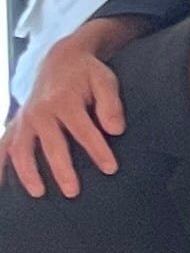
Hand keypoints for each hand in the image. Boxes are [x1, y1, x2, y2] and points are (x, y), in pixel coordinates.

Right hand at [3, 26, 134, 198]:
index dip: (97, 150)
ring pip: (21, 148)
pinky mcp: (17, 124)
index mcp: (64, 101)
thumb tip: (115, 130)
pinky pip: (3, 145)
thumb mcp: (104, 81)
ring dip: (27, 172)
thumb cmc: (86, 74)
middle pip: (51, 144)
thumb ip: (111, 104)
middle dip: (61, 169)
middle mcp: (41, 112)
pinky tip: (0, 185)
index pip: (83, 130)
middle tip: (73, 192)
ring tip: (38, 193)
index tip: (110, 168)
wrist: (60, 59)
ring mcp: (25, 119)